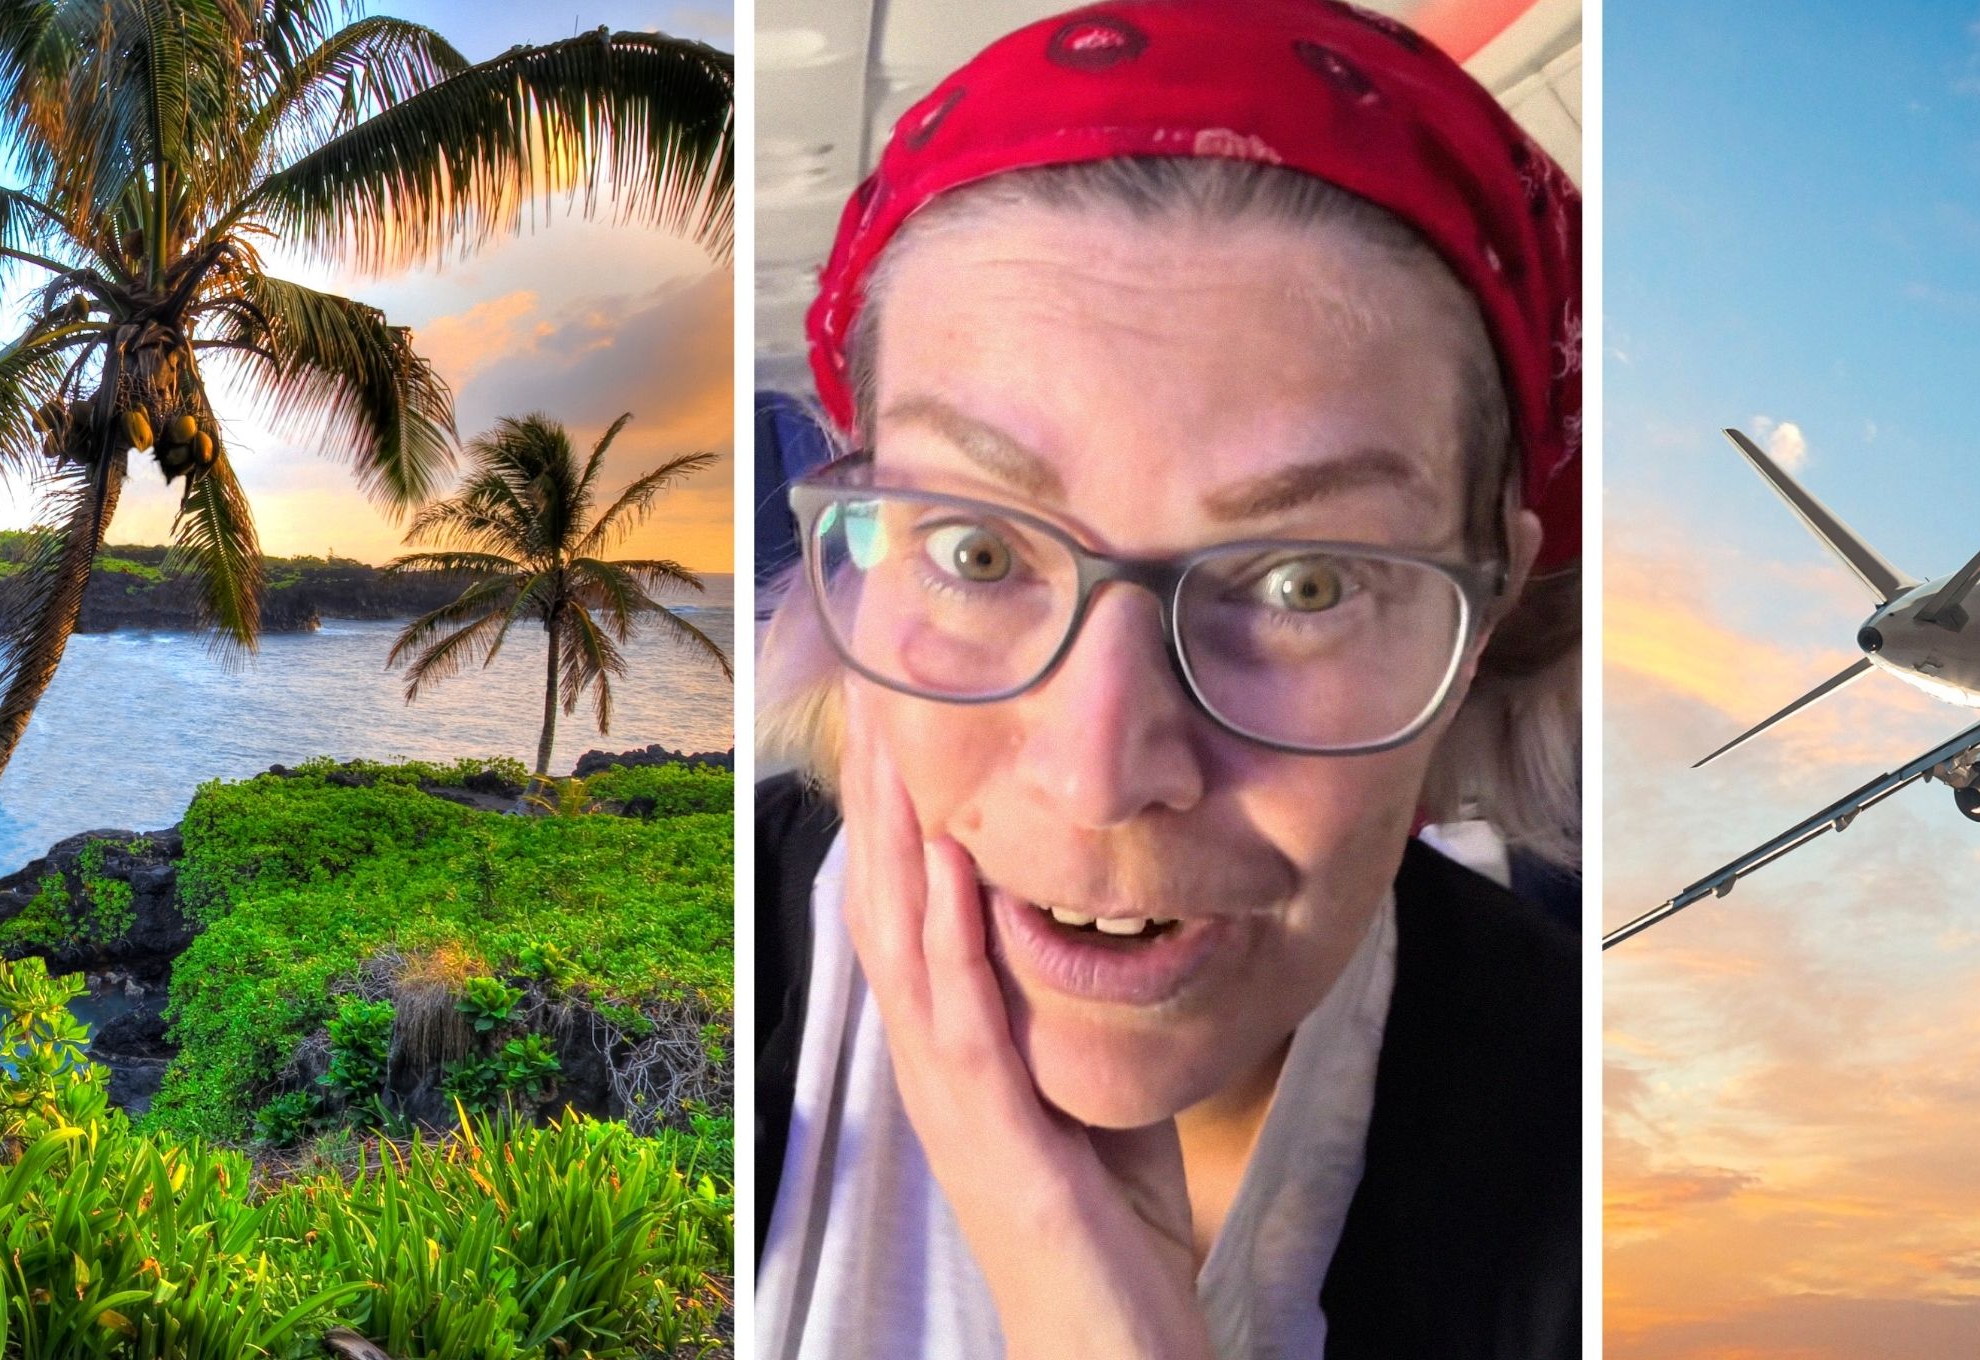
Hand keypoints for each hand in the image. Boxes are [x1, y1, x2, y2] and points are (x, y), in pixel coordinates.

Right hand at [840, 689, 1213, 1359]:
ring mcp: (950, 1095)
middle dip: (878, 793)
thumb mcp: (1085, 1081)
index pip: (906, 906)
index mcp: (948, 1047)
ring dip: (901, 837)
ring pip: (907, 942)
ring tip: (893, 739)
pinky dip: (955, 930)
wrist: (1107, 1339)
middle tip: (872, 684)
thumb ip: (1068, 1007)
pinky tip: (955, 860)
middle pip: (885, 902)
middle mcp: (928, 1061)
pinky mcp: (993, 1129)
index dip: (893, 809)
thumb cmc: (1107, 1222)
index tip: (894, 712)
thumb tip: (1097, 921)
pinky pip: (965, 1012)